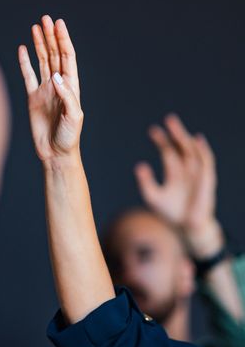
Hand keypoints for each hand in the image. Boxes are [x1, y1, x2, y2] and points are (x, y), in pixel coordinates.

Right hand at [18, 15, 82, 161]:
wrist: (55, 154)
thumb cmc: (69, 138)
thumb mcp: (74, 117)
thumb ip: (66, 96)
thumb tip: (55, 76)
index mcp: (70, 86)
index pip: (67, 57)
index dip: (63, 40)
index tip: (58, 24)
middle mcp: (57, 84)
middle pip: (54, 54)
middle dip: (50, 36)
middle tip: (45, 18)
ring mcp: (44, 90)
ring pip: (41, 61)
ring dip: (39, 44)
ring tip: (36, 27)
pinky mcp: (32, 98)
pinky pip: (27, 76)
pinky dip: (24, 62)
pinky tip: (23, 49)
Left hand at [134, 114, 219, 254]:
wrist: (186, 228)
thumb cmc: (169, 213)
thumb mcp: (152, 196)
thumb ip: (146, 182)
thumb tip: (139, 165)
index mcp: (173, 171)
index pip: (168, 150)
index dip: (161, 139)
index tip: (153, 130)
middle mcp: (186, 169)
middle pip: (181, 146)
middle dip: (175, 132)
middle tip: (169, 118)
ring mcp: (197, 174)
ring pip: (193, 150)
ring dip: (186, 137)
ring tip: (177, 126)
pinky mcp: (206, 180)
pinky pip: (206, 162)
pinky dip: (203, 150)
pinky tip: (197, 140)